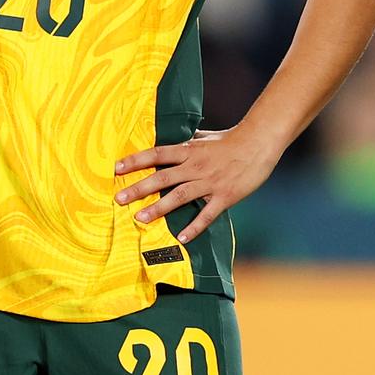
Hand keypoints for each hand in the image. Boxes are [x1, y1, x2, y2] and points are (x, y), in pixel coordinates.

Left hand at [114, 125, 279, 242]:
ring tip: (140, 218)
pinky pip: (207, 215)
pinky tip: (180, 238)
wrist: (258, 144)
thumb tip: (170, 138)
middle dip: (139, 188)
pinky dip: (194, 227)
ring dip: (158, 208)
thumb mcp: (204, 136)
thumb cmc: (230, 139)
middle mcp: (195, 166)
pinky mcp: (225, 197)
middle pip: (162, 177)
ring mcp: (209, 182)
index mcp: (189, 150)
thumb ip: (187, 141)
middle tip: (118, 198)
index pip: (157, 154)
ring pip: (179, 197)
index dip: (136, 161)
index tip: (116, 168)